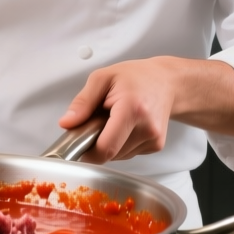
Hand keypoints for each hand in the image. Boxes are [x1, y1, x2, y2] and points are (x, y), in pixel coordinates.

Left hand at [59, 57, 233, 162]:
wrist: (167, 82)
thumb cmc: (136, 77)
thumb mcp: (103, 78)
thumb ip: (82, 102)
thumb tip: (67, 123)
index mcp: (131, 109)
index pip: (105, 147)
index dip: (87, 151)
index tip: (79, 142)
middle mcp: (146, 127)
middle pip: (110, 153)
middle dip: (97, 143)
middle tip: (98, 122)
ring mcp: (154, 139)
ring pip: (118, 156)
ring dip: (110, 143)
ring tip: (114, 121)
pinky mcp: (156, 146)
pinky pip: (128, 153)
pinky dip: (121, 143)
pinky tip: (126, 126)